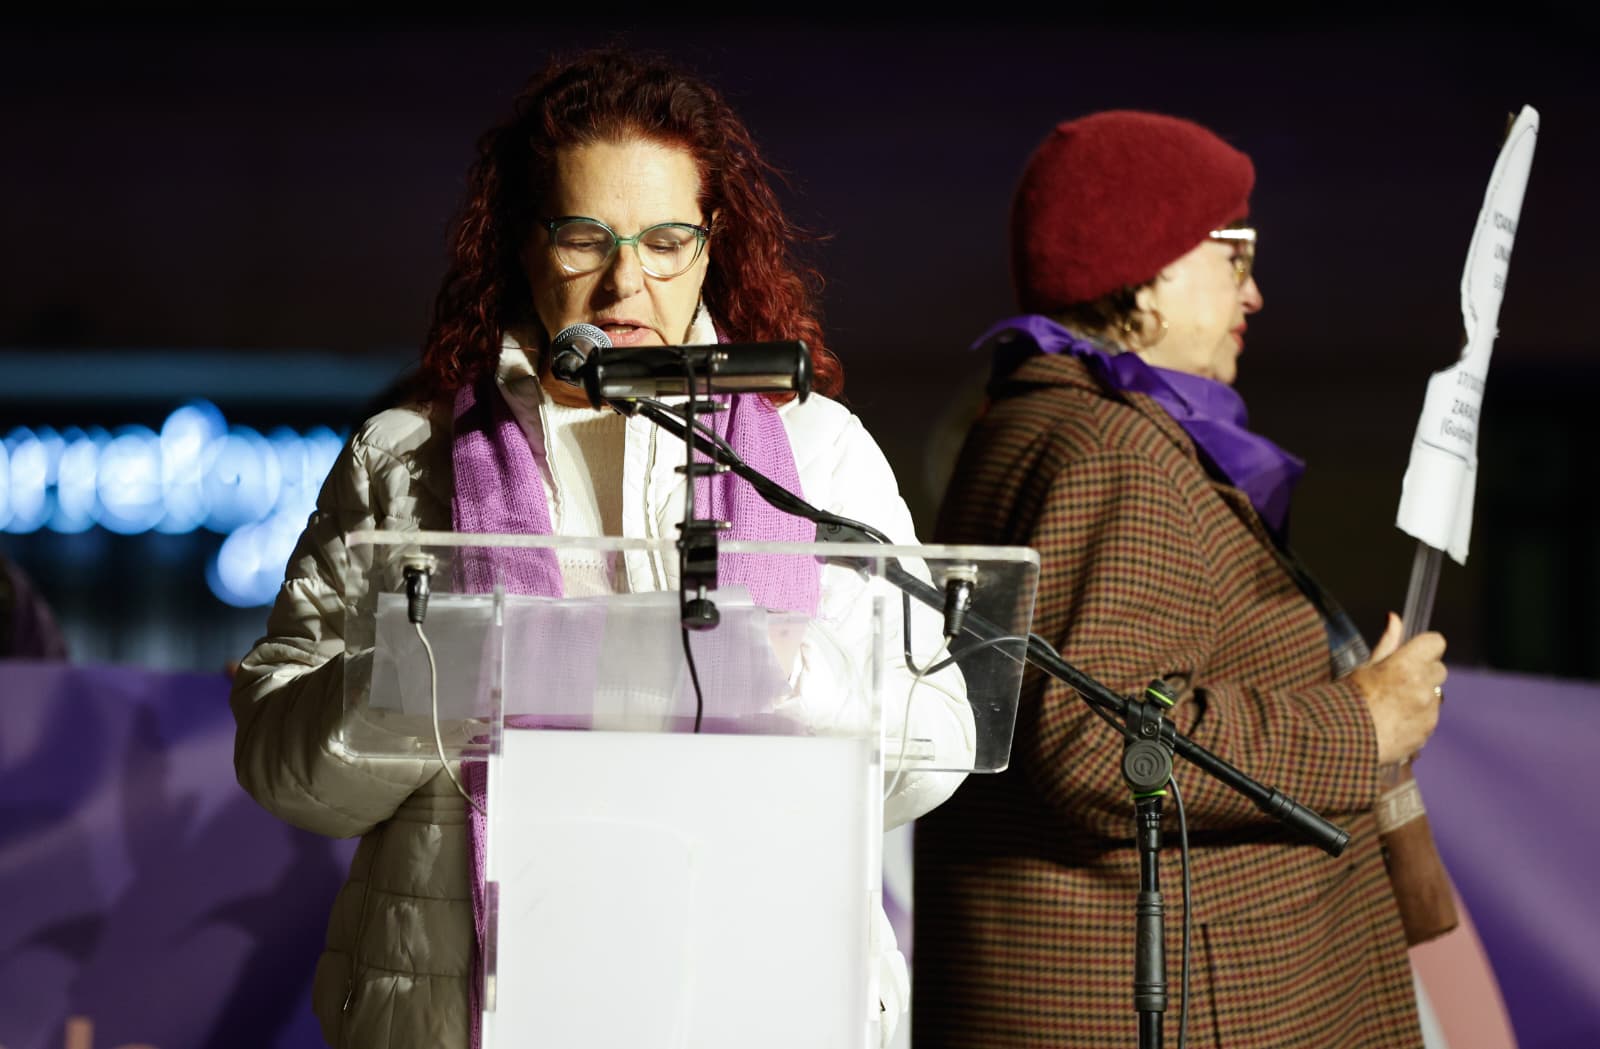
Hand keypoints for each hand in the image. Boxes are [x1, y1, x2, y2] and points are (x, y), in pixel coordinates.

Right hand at [1347, 612, 1445, 765]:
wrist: (1344, 741)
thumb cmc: (1349, 700)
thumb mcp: (1365, 667)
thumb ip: (1387, 643)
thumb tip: (1394, 617)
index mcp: (1407, 666)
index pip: (1436, 642)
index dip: (1424, 647)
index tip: (1413, 654)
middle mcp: (1422, 687)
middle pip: (1439, 669)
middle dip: (1424, 673)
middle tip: (1398, 682)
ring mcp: (1428, 712)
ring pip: (1435, 695)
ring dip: (1421, 696)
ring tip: (1393, 706)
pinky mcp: (1428, 731)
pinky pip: (1429, 717)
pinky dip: (1418, 717)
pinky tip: (1395, 721)